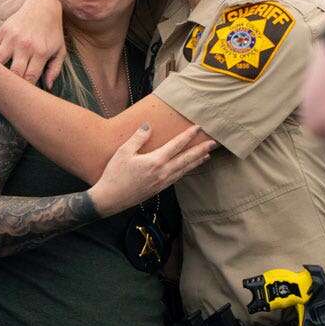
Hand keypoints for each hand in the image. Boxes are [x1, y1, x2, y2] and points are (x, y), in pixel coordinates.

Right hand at [0, 0, 64, 86]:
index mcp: (41, 53)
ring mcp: (12, 38)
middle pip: (13, 73)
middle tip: (6, 91)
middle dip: (9, 84)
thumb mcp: (60, 50)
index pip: (29, 78)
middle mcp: (26, 46)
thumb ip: (55, 69)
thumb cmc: (52, 32)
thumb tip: (48, 87)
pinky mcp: (3, 31)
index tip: (21, 94)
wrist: (42, 6)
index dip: (24, 89)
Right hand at [89, 124, 215, 216]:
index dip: (188, 135)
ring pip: (184, 170)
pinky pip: (177, 177)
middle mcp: (162, 172)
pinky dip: (186, 171)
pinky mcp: (158, 189)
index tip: (198, 127)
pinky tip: (188, 168)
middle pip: (187, 159)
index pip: (176, 145)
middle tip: (214, 143)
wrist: (109, 199)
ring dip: (197, 161)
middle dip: (201, 150)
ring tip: (207, 155)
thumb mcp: (123, 152)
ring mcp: (162, 182)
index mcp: (155, 161)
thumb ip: (138, 138)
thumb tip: (149, 126)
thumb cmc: (114, 174)